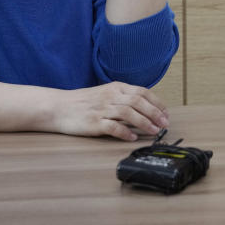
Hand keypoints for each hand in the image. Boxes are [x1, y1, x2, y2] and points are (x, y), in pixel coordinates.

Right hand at [51, 81, 169, 139]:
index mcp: (116, 87)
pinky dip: (125, 132)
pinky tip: (133, 137)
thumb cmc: (83, 102)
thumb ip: (123, 98)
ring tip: (154, 131)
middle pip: (139, 102)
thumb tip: (145, 108)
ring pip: (129, 113)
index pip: (142, 92)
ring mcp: (102, 109)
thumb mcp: (105, 93)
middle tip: (164, 124)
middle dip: (155, 113)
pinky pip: (113, 127)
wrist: (58, 107)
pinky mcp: (94, 123)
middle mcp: (111, 96)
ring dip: (145, 123)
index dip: (157, 103)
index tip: (166, 113)